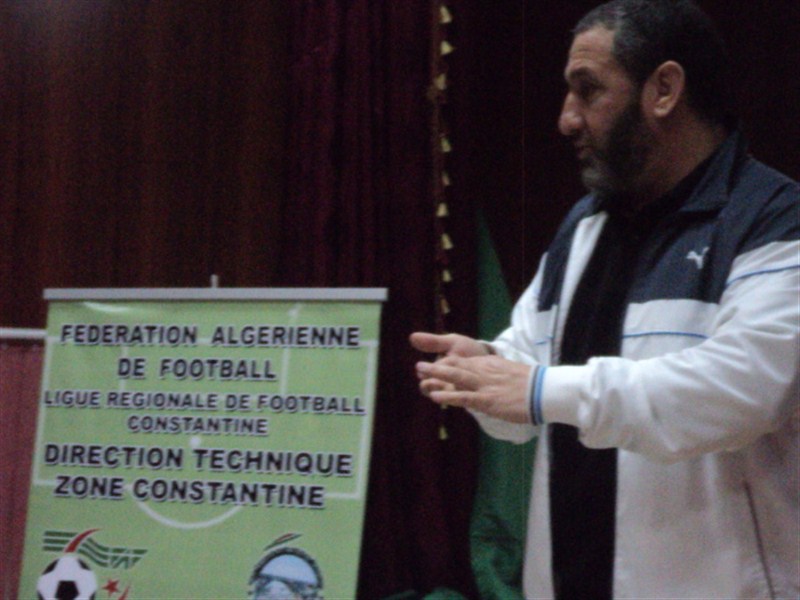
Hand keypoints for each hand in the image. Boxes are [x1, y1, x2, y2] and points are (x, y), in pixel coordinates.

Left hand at [411, 332, 531, 423]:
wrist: (545, 390)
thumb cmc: (532, 384)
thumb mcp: (511, 372)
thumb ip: (497, 373)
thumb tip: (491, 375)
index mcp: (490, 364)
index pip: (464, 361)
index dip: (446, 363)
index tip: (434, 364)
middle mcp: (485, 371)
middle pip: (455, 365)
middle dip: (436, 366)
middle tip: (419, 366)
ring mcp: (485, 385)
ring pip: (456, 377)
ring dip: (436, 375)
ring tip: (421, 373)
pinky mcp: (488, 400)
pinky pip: (464, 397)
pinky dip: (448, 397)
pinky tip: (435, 397)